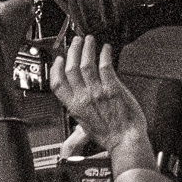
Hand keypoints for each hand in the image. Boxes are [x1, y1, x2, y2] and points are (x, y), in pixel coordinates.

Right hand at [47, 36, 150, 165]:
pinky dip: (104, 54)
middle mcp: (84, 98)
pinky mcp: (113, 88)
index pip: (57, 84)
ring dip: (87, 49)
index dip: (55, 69)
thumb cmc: (109, 135)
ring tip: (89, 40)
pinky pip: (105, 66)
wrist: (125, 141)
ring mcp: (98, 92)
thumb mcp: (86, 125)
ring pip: (87, 64)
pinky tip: (106, 49)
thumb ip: (80, 109)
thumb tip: (79, 98)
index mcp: (74, 108)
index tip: (58, 59)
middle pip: (71, 69)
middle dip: (73, 51)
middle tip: (76, 42)